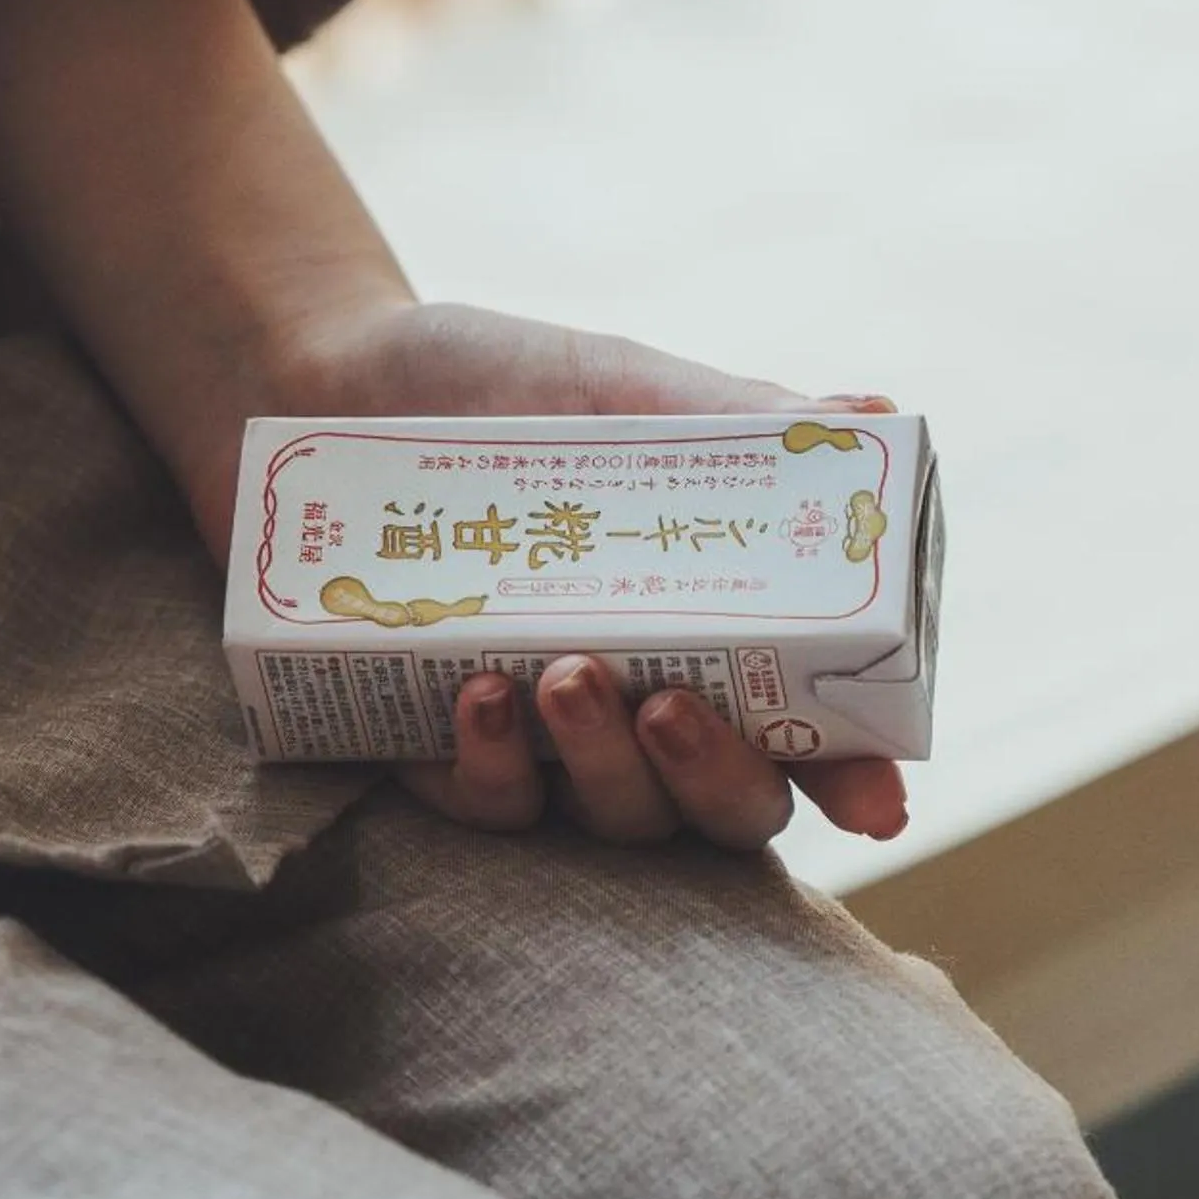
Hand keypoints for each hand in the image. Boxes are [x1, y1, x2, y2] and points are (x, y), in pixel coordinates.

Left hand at [260, 300, 910, 850]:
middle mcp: (646, 699)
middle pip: (725, 808)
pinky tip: (479, 692)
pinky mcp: (441, 752)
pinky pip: (491, 806)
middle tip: (673, 708)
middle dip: (716, 781)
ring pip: (616, 821)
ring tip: (569, 675)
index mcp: (716, 624)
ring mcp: (550, 738)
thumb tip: (877, 419)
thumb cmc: (493, 384)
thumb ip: (744, 424)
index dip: (855, 772)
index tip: (875, 797)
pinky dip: (495, 767)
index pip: (811, 726)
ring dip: (606, 769)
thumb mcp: (624, 391)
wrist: (320, 377)